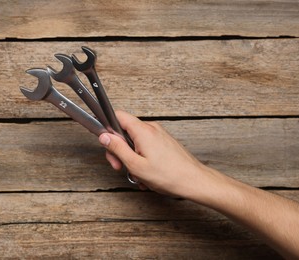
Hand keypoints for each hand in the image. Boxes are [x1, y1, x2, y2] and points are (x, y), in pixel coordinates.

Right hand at [99, 110, 213, 198]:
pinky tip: (145, 174)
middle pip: (125, 132)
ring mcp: (159, 135)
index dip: (108, 128)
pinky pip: (145, 147)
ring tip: (137, 174)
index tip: (106, 143)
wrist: (194, 181)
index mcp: (143, 131)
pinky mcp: (164, 142)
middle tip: (120, 166)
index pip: (118, 116)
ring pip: (135, 142)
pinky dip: (141, 159)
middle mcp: (151, 128)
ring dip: (131, 158)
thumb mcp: (135, 165)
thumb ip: (117, 149)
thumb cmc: (169, 175)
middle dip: (119, 150)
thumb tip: (105, 137)